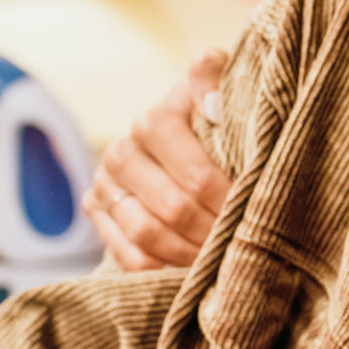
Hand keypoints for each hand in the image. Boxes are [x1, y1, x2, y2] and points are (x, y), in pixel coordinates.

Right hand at [84, 48, 231, 269]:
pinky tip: (191, 268)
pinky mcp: (96, 214)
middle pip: (171, 208)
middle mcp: (121, 153)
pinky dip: (161, 268)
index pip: (194, 172)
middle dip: (211, 230)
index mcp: (154, 121)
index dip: (226, 197)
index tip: (253, 210)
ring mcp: (104, 186)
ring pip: (146, 234)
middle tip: (241, 242)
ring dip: (188, 252)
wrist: (177, 138)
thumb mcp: (221, 88)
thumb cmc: (210, 118)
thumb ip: (217, 80)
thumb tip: (213, 105)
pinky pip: (127, 256)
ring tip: (220, 257)